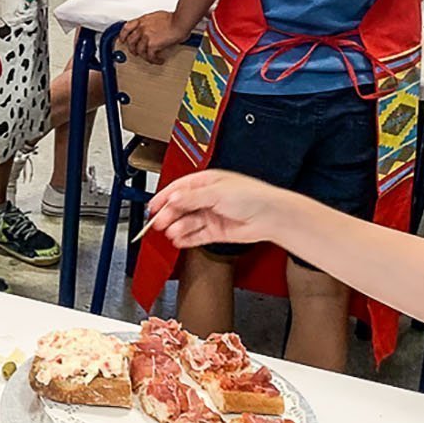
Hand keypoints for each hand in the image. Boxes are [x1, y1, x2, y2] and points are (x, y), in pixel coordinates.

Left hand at [119, 11, 187, 64]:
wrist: (180, 22)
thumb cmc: (174, 18)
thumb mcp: (157, 16)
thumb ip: (150, 22)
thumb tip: (151, 28)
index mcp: (142, 20)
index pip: (126, 27)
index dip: (123, 35)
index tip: (122, 39)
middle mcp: (142, 28)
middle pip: (130, 41)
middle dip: (132, 48)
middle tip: (136, 52)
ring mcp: (146, 37)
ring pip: (139, 51)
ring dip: (144, 56)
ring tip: (150, 58)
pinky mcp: (152, 45)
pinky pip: (149, 56)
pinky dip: (154, 60)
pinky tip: (159, 60)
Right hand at [145, 171, 294, 249]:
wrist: (271, 216)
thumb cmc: (252, 196)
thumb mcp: (217, 192)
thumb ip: (192, 197)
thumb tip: (172, 198)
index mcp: (206, 182)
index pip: (178, 189)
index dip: (164, 198)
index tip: (152, 207)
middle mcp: (207, 198)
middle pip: (180, 207)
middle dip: (168, 215)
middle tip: (158, 223)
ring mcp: (211, 215)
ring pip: (187, 222)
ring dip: (177, 227)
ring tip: (171, 233)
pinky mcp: (216, 231)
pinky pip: (196, 235)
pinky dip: (186, 238)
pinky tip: (178, 240)